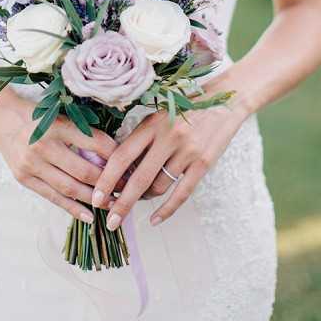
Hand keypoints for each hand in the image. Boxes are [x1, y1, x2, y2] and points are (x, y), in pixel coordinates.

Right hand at [0, 87, 118, 223]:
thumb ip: (83, 133)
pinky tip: (89, 216)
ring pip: (70, 188)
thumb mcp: (61, 116)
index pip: (96, 143)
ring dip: (94, 198)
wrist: (2, 119)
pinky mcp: (24, 178)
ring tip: (113, 204)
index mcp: (58, 125)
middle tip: (127, 188)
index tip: (131, 165)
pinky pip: (53, 197)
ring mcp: (32, 164)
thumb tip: (115, 154)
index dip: (117, 156)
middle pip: (85, 170)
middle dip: (109, 182)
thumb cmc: (37, 115)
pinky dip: (72, 208)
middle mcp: (44, 145)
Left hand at [91, 102, 248, 229]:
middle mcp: (168, 138)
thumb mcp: (158, 115)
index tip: (95, 197)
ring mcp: (187, 152)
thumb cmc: (185, 107)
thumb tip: (118, 169)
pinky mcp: (203, 163)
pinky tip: (155, 219)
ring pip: (159, 187)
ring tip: (137, 202)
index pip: (122, 156)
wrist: (224, 100)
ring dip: (144, 199)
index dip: (106, 179)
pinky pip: (182, 193)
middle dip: (121, 204)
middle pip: (138, 179)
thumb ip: (140, 138)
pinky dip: (167, 210)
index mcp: (151, 124)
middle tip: (111, 221)